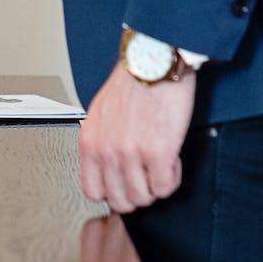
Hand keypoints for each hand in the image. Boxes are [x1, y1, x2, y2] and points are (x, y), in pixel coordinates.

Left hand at [77, 64, 194, 212]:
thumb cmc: (133, 81)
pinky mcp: (157, 153)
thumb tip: (109, 165)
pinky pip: (166, 187)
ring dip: (157, 186)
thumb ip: (102, 141)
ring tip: (161, 165)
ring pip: (144, 198)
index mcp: (90, 141)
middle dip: (138, 193)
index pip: (93, 191)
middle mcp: (106, 151)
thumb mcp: (102, 113)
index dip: (113, 192)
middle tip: (148, 177)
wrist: (153, 61)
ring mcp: (130, 154)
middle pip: (120, 200)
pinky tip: (172, 159)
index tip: (125, 184)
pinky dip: (172, 178)